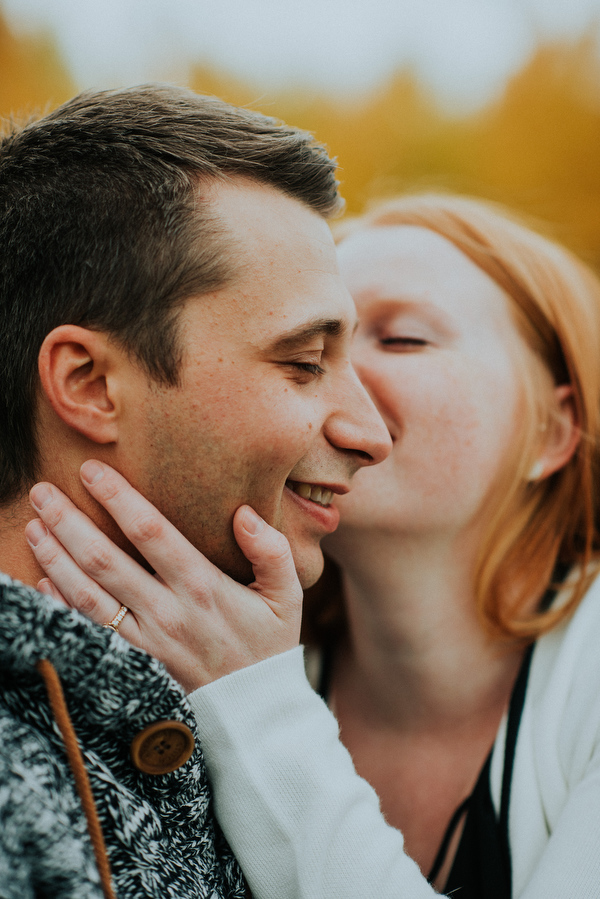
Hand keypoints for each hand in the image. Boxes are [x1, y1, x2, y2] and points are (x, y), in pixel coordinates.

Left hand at [25, 460, 302, 691]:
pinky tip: (41, 581)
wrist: (253, 714)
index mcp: (203, 587)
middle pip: (104, 560)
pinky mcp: (133, 665)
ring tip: (34, 526)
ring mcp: (146, 642)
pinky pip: (87, 633)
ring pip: (87, 596)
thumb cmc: (268, 646)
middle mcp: (168, 612)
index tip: (92, 471)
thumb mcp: (286, 596)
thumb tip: (245, 513)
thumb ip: (272, 551)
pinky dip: (60, 606)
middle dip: (68, 521)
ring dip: (55, 558)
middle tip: (42, 492)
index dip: (118, 498)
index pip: (151, 532)